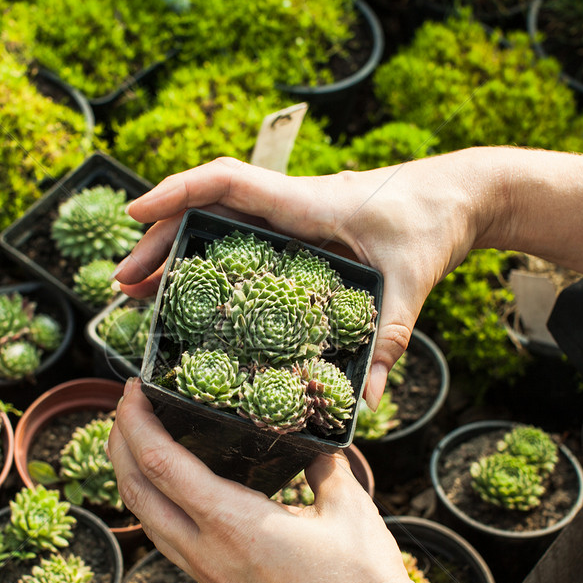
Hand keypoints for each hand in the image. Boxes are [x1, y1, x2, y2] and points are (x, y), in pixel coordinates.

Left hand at [108, 378, 435, 582]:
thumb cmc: (365, 580)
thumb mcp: (347, 504)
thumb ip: (322, 463)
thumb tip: (312, 436)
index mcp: (234, 525)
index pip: (161, 465)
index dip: (136, 422)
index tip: (133, 389)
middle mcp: (209, 554)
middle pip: (136, 493)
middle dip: (120, 445)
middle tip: (127, 406)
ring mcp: (210, 577)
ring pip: (147, 521)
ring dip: (132, 477)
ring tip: (139, 440)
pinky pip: (169, 542)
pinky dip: (156, 507)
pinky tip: (173, 490)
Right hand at [113, 155, 482, 406]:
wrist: (459, 196)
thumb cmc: (431, 223)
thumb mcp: (409, 283)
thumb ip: (386, 338)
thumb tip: (366, 400)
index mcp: (305, 202)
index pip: (225, 182)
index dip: (175, 195)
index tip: (134, 216)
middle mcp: (288, 205)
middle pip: (205, 209)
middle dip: (160, 241)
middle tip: (123, 284)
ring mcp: (290, 217)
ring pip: (217, 225)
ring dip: (177, 252)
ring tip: (139, 293)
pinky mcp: (298, 233)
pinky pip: (240, 239)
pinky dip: (209, 261)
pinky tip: (194, 294)